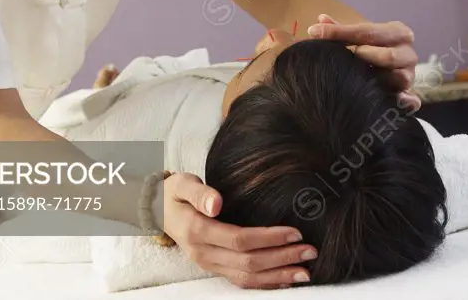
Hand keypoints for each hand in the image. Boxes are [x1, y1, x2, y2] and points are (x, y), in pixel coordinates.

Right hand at [162, 173, 315, 288]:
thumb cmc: (174, 194)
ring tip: (305, 272)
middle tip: (311, 251)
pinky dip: (265, 282)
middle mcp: (203, 253)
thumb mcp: (182, 184)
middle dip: (282, 258)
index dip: (269, 238)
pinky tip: (285, 279)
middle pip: (248, 262)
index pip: (240, 239)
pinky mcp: (215, 267)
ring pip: (247, 276)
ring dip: (278, 275)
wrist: (157, 210)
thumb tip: (216, 204)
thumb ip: (199, 192)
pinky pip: (241, 280)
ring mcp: (209, 264)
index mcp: (198, 232)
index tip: (296, 232)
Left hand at [307, 14, 421, 112]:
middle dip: (366, 56)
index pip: (367, 31)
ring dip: (379, 79)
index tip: (314, 33)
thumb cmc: (373, 49)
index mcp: (398, 32)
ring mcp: (410, 76)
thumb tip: (321, 19)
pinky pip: (410, 101)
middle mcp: (408, 54)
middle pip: (388, 56)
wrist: (394, 70)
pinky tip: (394, 101)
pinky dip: (404, 102)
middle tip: (347, 56)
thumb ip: (340, 30)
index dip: (339, 32)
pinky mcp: (411, 97)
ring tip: (358, 80)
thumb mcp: (359, 37)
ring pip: (398, 78)